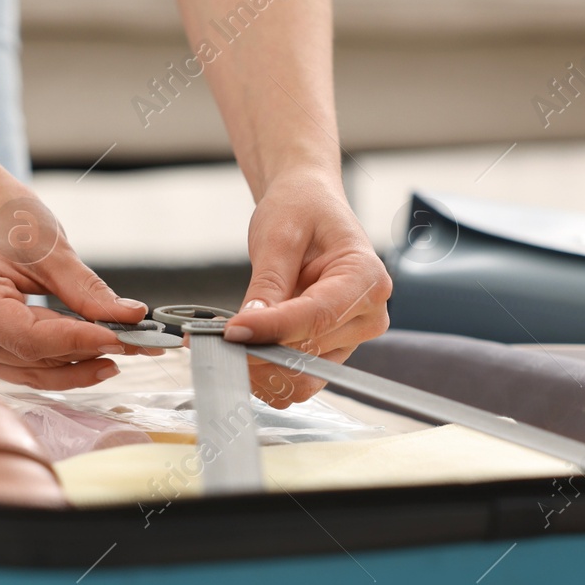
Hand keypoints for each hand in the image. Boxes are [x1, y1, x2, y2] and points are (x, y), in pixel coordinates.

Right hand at [0, 179, 150, 388]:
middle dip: (90, 353)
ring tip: (126, 349)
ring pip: (35, 372)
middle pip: (35, 359)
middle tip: (140, 344)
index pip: (29, 338)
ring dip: (83, 364)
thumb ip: (88, 291)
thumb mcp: (51, 248)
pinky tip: (95, 356)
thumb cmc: (5, 221)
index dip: (77, 342)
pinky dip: (64, 365)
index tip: (121, 339)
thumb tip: (131, 317)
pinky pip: (27, 370)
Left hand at [223, 168, 391, 405]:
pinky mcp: (331, 352)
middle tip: (216, 337)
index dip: (272, 329)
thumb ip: (267, 285)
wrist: (308, 206)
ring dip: (261, 367)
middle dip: (260, 349)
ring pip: (303, 376)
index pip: (317, 317)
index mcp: (366, 278)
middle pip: (310, 352)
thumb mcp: (279, 236)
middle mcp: (368, 315)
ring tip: (230, 339)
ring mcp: (351, 338)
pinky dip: (267, 372)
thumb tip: (247, 329)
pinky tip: (245, 348)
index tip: (232, 331)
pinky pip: (298, 378)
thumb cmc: (301, 210)